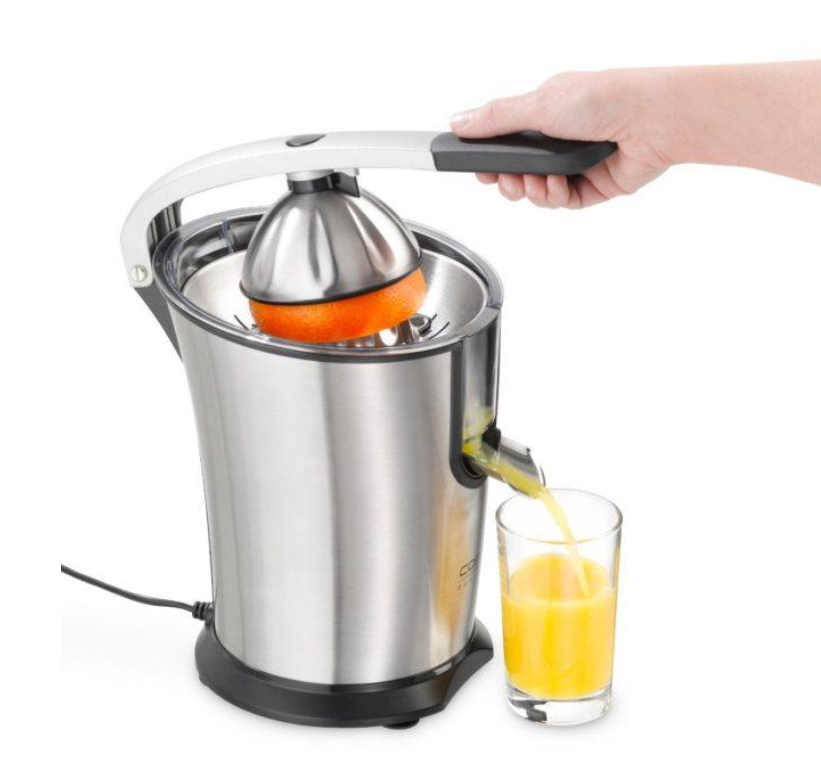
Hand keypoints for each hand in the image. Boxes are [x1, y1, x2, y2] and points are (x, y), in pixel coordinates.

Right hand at [450, 70, 670, 208]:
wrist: (649, 121)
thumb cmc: (602, 99)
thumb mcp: (537, 105)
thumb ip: (495, 119)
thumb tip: (458, 122)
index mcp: (544, 113)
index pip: (505, 143)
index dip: (490, 162)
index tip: (481, 170)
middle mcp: (559, 139)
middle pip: (518, 173)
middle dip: (509, 182)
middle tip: (507, 180)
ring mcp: (575, 165)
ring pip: (537, 192)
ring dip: (533, 190)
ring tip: (539, 180)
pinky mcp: (592, 187)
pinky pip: (561, 202)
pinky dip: (555, 196)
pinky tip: (559, 184)